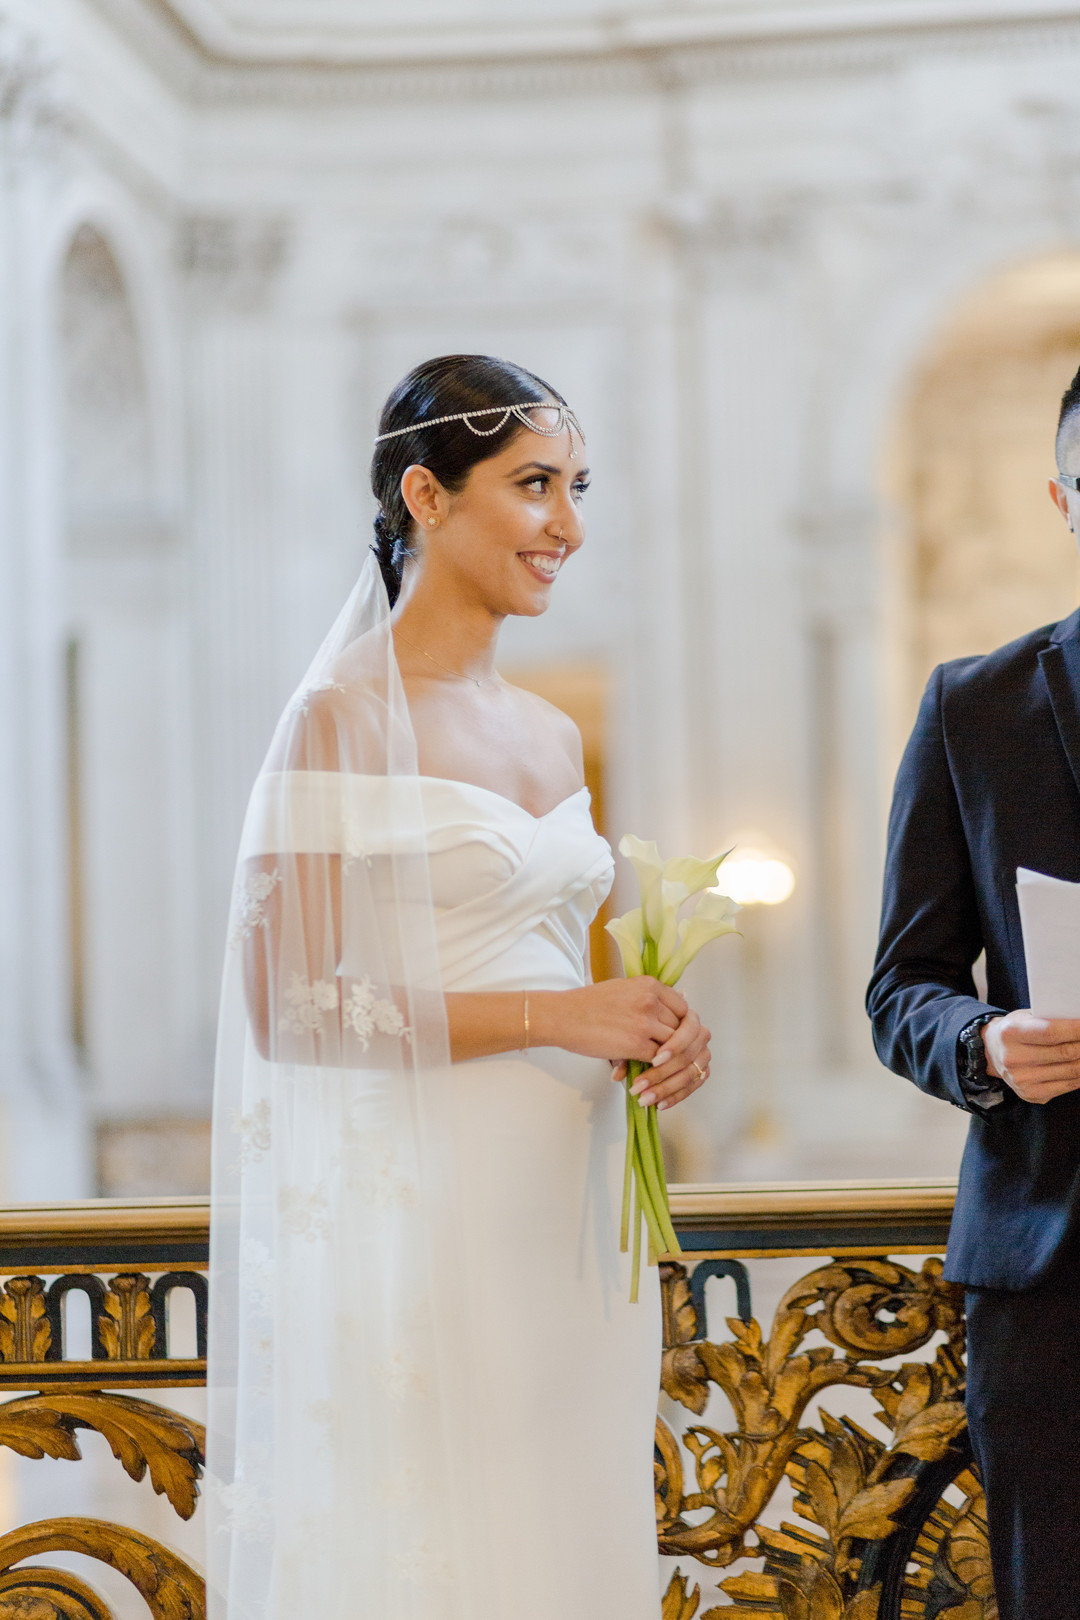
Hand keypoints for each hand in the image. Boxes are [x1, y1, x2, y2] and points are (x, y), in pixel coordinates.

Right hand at [541, 977, 685, 1065]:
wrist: (562, 1016)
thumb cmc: (589, 1004)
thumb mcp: (624, 989)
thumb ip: (650, 997)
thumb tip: (680, 1000)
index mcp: (649, 985)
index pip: (683, 1008)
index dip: (681, 1024)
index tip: (673, 1035)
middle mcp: (651, 1001)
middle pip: (681, 1028)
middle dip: (676, 1043)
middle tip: (667, 1055)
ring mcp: (644, 1022)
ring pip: (673, 1045)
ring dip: (667, 1058)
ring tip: (658, 1066)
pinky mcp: (635, 1044)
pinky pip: (658, 1059)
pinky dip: (654, 1067)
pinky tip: (645, 1070)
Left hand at [613, 1005, 711, 1110]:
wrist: (647, 1029)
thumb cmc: (638, 1026)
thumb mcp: (629, 1034)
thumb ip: (627, 1051)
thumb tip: (617, 1075)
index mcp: (685, 1014)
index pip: (685, 1032)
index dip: (672, 1047)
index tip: (654, 1060)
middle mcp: (699, 1033)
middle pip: (686, 1056)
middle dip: (662, 1073)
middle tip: (640, 1085)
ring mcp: (703, 1052)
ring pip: (689, 1073)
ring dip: (665, 1088)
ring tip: (644, 1098)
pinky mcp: (703, 1070)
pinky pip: (692, 1086)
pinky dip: (675, 1096)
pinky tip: (659, 1104)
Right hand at [982, 1010, 1079, 1103]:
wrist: (993, 1053)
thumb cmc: (1015, 1031)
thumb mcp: (1025, 1017)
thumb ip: (1049, 1019)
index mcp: (1011, 1033)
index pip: (1052, 1032)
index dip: (1077, 1030)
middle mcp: (1014, 1058)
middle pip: (1064, 1053)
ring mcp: (1022, 1079)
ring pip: (1070, 1070)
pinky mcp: (1031, 1094)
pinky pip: (1067, 1086)